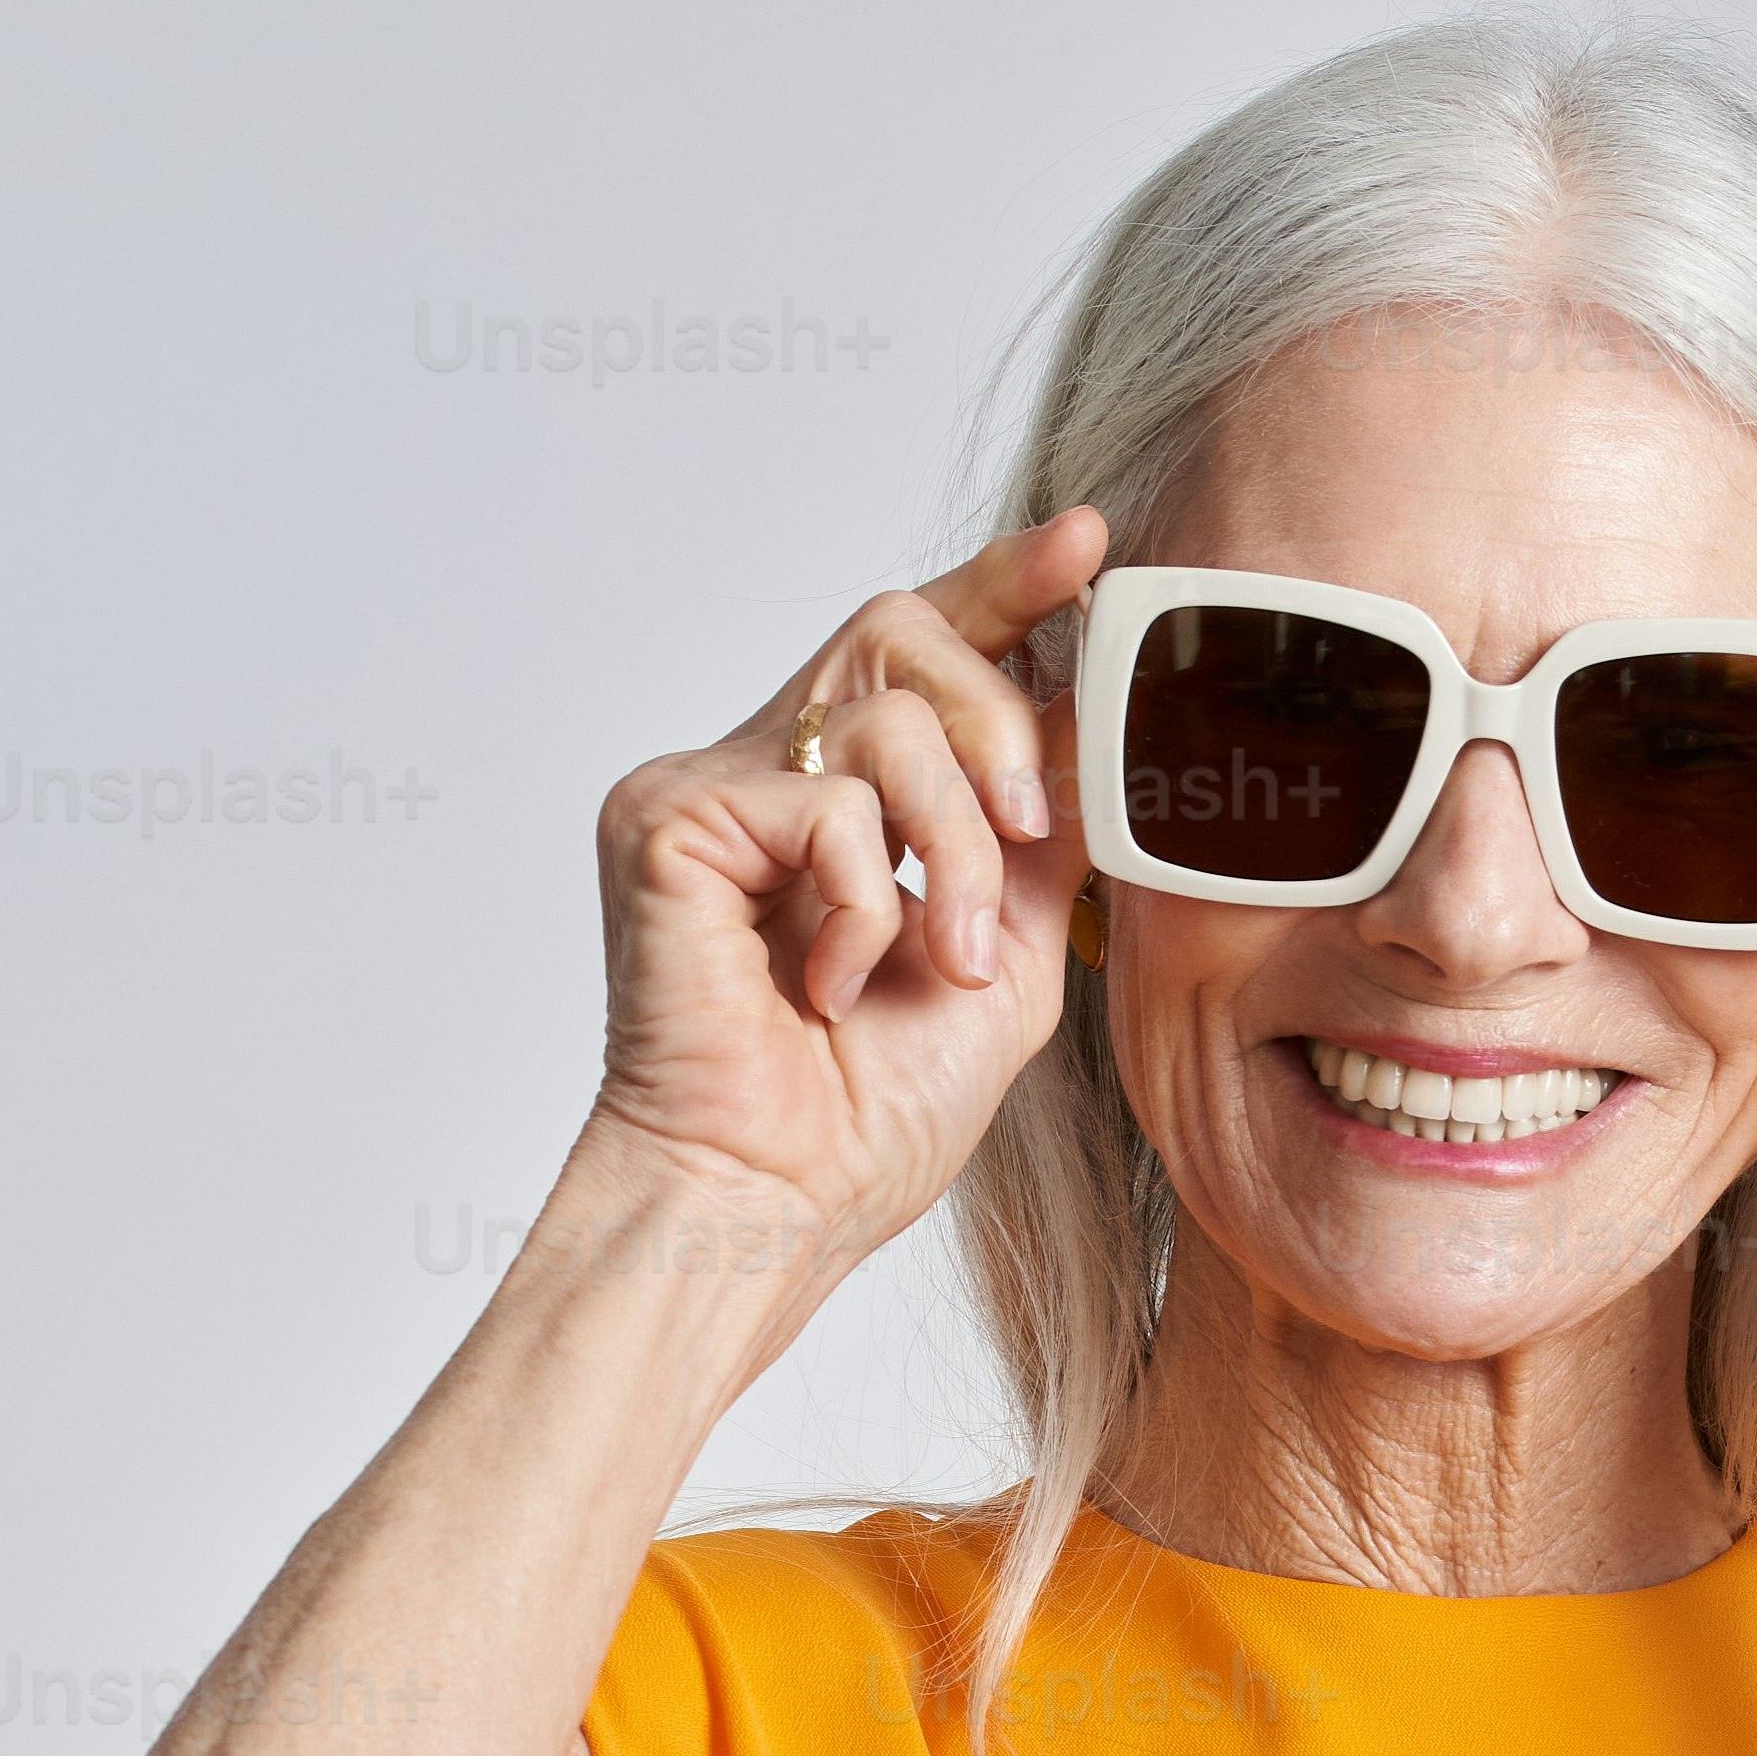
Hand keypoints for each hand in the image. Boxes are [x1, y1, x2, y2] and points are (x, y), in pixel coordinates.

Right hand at [576, 507, 1102, 1374]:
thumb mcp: (1006, 960)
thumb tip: (1091, 718)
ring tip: (940, 959)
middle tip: (1030, 826)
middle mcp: (761, 771)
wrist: (773, 1207)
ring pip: (879, 715)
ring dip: (951, 847)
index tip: (1090, 548)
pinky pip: (821, 796)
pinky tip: (827, 982)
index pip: (918, 653)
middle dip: (996, 721)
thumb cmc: (865, 1121)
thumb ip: (1039, 839)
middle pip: (898, 634)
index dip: (1004, 590)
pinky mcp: (665, 819)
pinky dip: (861, 899)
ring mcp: (705, 788)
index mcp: (837, 798)